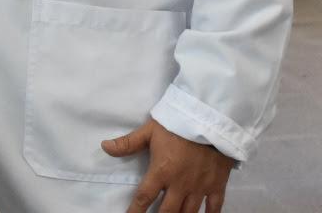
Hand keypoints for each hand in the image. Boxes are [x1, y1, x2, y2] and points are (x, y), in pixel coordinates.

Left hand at [103, 119, 231, 212]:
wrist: (210, 118)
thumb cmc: (177, 123)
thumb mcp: (150, 130)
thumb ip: (128, 142)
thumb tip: (104, 146)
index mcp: (161, 171)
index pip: (144, 197)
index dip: (135, 211)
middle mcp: (180, 184)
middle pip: (167, 211)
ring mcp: (200, 187)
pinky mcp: (217, 185)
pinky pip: (214, 207)